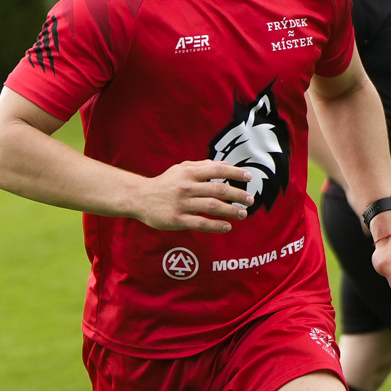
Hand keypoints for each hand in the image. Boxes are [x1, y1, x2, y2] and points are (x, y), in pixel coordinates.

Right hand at [126, 160, 256, 232]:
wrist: (140, 198)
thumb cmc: (165, 183)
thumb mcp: (181, 169)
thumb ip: (203, 166)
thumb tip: (225, 164)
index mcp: (189, 173)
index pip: (217, 170)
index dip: (235, 173)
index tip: (249, 177)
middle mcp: (187, 187)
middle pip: (218, 189)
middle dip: (238, 194)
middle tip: (250, 199)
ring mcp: (182, 204)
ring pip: (212, 206)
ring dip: (231, 210)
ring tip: (243, 213)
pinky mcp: (177, 219)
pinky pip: (200, 223)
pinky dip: (216, 225)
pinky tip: (227, 227)